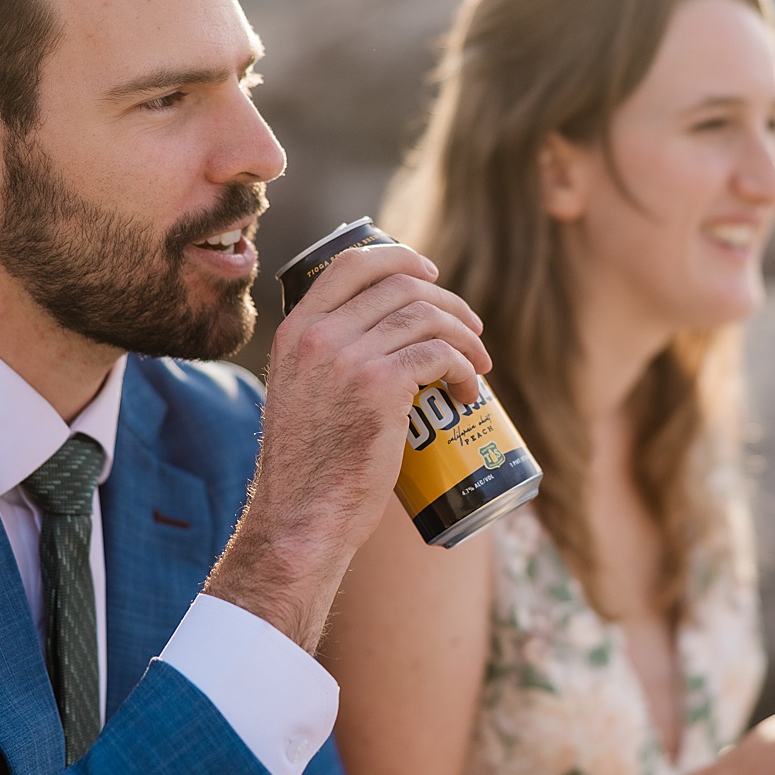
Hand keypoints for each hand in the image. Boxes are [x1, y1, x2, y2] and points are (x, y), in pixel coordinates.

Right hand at [205, 243, 492, 649]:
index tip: (431, 274)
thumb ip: (327, 362)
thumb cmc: (310, 467)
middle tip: (472, 331)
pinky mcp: (380, 387)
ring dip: (466, 336)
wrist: (301, 517)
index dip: (399, 258)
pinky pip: (439, 355)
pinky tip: (469, 392)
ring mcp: (348, 358)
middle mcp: (317, 335)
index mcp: (295, 331)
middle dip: (449, 303)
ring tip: (480, 365)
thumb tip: (384, 340)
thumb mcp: (302, 395)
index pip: (351, 263)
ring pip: (427, 317)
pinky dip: (464, 369)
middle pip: (401, 285)